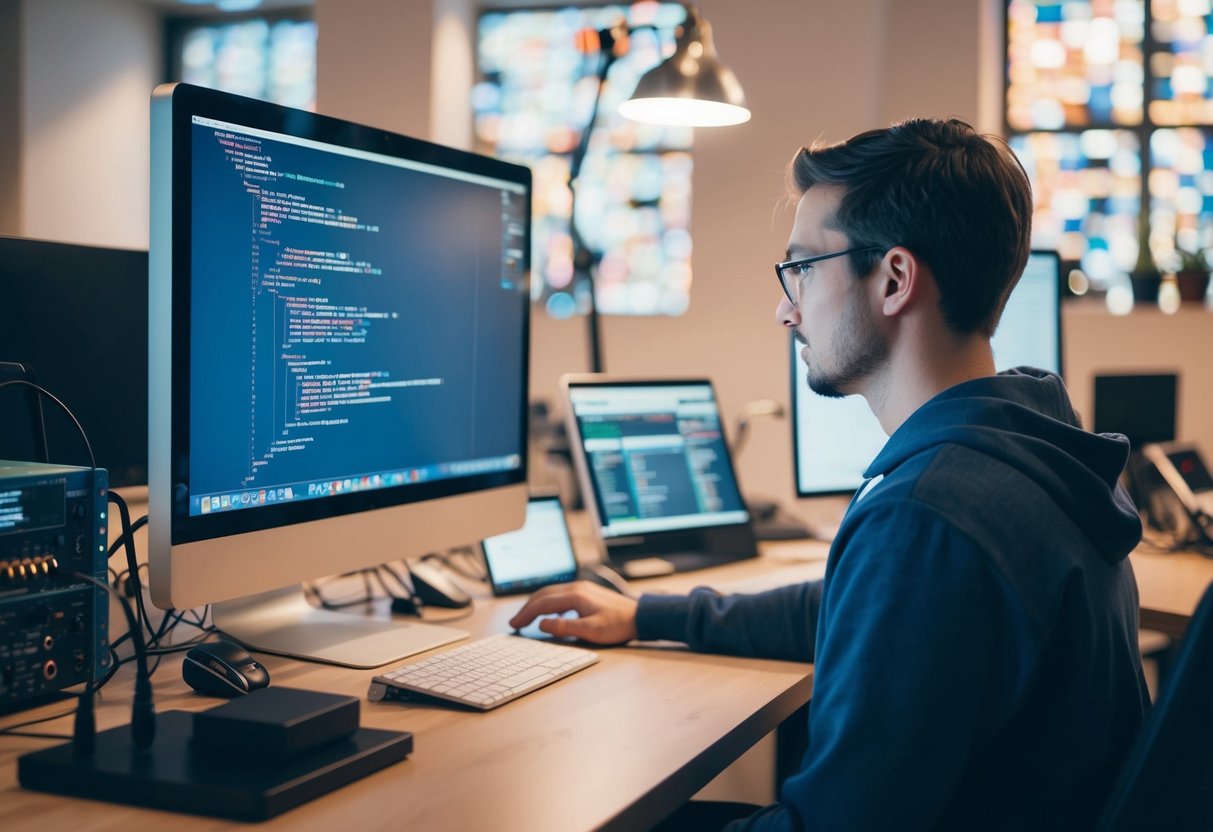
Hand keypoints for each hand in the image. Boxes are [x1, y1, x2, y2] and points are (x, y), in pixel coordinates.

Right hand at [509, 581, 638, 644]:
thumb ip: (565, 627)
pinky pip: (561, 595)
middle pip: (544, 594)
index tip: (514, 625)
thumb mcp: (591, 631)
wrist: (640, 616)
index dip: (526, 614)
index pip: (543, 603)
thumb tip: (543, 624)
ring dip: (537, 605)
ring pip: (551, 593)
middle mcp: (577, 588)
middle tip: (515, 622)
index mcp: (575, 595)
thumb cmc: (618, 625)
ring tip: (527, 618)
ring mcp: (582, 588)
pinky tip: (550, 615)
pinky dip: (549, 604)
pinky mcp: (587, 593)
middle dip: (527, 608)